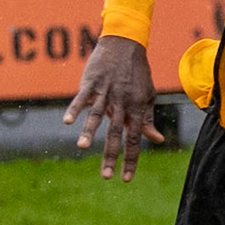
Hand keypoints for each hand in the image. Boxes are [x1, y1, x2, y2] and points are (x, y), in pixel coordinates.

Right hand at [63, 35, 163, 181]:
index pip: (134, 140)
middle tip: (105, 176)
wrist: (125, 45)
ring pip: (97, 115)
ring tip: (81, 147)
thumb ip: (147, 120)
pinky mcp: (91, 83)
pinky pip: (82, 98)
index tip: (126, 179)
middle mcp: (121, 103)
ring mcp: (105, 93)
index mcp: (135, 109)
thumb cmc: (137, 73)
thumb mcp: (147, 96)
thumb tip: (157, 140)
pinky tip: (67, 121)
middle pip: (115, 133)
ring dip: (88, 131)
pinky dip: (75, 109)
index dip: (131, 160)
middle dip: (110, 156)